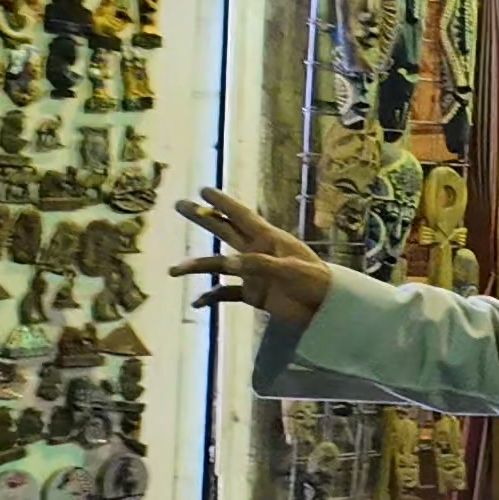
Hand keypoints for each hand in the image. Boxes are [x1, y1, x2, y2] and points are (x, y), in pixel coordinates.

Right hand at [172, 189, 333, 325]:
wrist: (325, 308)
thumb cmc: (315, 282)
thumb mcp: (290, 270)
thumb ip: (259, 265)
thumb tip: (226, 264)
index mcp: (269, 239)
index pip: (242, 216)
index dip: (223, 202)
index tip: (204, 190)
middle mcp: (256, 252)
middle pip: (224, 230)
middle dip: (202, 217)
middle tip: (179, 205)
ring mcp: (252, 273)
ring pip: (218, 265)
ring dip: (197, 266)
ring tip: (173, 270)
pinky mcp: (253, 294)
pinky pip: (226, 293)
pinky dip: (211, 297)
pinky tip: (197, 302)